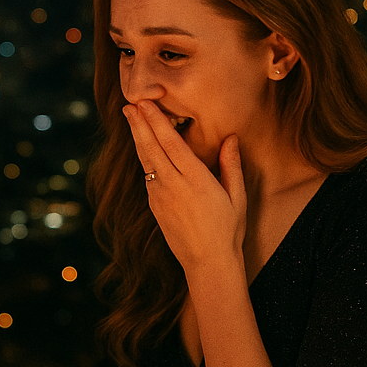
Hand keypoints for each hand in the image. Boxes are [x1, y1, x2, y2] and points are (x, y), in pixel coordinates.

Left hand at [123, 100, 245, 277]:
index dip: (156, 122)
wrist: (207, 262)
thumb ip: (230, 166)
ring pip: (146, 161)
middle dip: (139, 124)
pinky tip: (142, 147)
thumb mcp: (237, 197)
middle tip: (129, 103)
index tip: (145, 104)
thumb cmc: (228, 230)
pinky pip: (148, 176)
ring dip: (138, 138)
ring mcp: (160, 197)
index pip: (171, 144)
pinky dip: (144, 158)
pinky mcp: (154, 206)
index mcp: (195, 180)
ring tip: (130, 118)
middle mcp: (173, 186)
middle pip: (151, 148)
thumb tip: (231, 138)